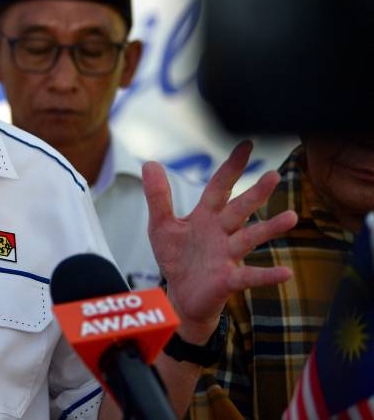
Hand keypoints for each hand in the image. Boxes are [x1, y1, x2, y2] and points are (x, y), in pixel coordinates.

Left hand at [143, 140, 296, 342]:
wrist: (180, 296)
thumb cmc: (177, 258)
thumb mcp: (162, 225)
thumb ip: (158, 197)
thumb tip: (150, 163)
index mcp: (205, 217)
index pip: (219, 187)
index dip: (231, 167)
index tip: (246, 144)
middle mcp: (221, 233)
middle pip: (239, 209)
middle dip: (255, 193)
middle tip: (273, 175)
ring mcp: (227, 256)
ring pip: (250, 238)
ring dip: (269, 229)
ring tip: (291, 217)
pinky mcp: (228, 280)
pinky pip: (249, 276)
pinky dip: (266, 275)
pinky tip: (285, 273)